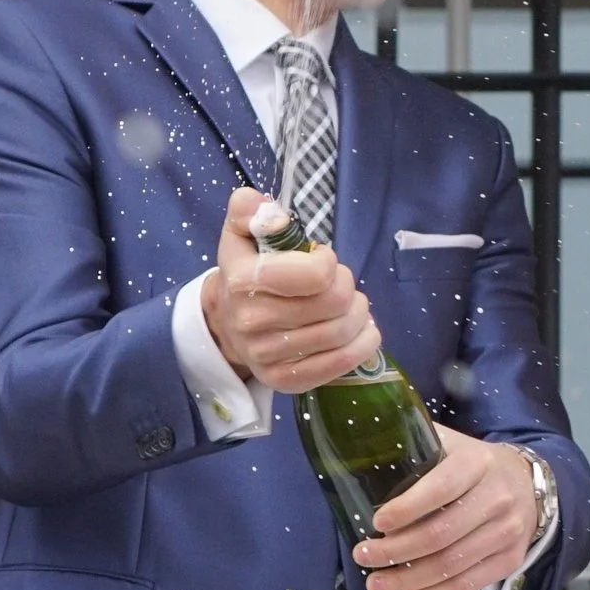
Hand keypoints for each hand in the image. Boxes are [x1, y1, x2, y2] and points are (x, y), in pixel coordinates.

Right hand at [198, 187, 377, 395]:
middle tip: (337, 282)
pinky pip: (341, 363)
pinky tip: (361, 330)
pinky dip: (363, 343)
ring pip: (343, 331)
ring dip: (357, 312)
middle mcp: (252, 321)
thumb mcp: (241, 231)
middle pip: (336, 302)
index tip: (320, 259)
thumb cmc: (245, 270)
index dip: (328, 262)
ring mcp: (268, 355)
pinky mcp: (284, 380)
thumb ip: (250, 210)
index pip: (316, 275)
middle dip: (345, 285)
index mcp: (244, 280)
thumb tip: (276, 218)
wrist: (226, 322)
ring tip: (347, 304)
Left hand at [355, 429, 539, 589]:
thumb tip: (364, 450)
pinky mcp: (509, 560)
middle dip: (396, 551)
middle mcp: (497, 498)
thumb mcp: (450, 444)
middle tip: (363, 556)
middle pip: (441, 534)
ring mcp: (506, 532)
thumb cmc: (473, 465)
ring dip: (408, 580)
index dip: (407, 509)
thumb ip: (415, 445)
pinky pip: (466, 585)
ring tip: (376, 584)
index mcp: (477, 463)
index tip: (376, 523)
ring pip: (451, 565)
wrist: (524, 482)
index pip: (441, 488)